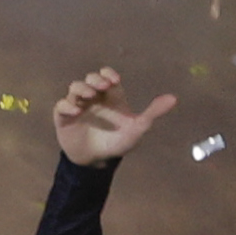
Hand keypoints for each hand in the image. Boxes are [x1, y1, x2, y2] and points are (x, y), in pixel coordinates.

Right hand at [50, 71, 174, 164]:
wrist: (99, 160)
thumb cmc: (119, 141)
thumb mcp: (138, 128)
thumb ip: (153, 113)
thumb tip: (174, 98)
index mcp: (111, 97)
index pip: (107, 76)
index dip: (108, 74)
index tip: (114, 80)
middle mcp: (94, 98)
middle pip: (90, 79)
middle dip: (95, 79)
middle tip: (103, 87)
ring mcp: (78, 106)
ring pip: (75, 88)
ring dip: (81, 88)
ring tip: (90, 96)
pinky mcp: (64, 117)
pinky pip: (61, 106)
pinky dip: (66, 105)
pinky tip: (76, 111)